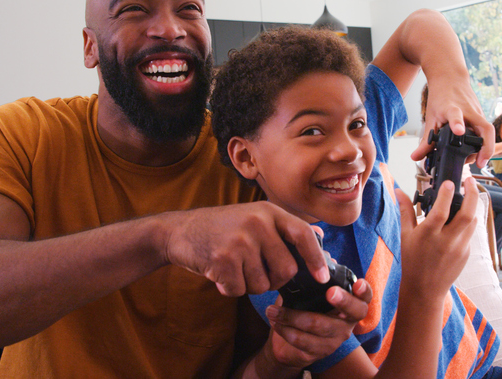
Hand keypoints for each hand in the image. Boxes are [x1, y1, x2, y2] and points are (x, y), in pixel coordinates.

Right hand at [164, 202, 328, 295]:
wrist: (179, 231)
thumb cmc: (222, 228)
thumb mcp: (255, 216)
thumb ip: (284, 229)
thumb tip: (319, 237)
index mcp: (269, 211)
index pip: (303, 234)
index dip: (315, 258)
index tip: (322, 278)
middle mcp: (257, 223)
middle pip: (286, 270)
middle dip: (275, 280)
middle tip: (256, 272)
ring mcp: (240, 240)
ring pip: (262, 284)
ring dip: (248, 284)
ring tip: (234, 267)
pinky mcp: (222, 259)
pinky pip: (239, 290)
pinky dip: (229, 289)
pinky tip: (220, 273)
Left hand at [261, 280, 372, 371]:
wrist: (286, 343)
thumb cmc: (303, 309)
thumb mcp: (308, 291)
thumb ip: (314, 272)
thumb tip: (318, 249)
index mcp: (348, 304)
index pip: (365, 298)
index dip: (364, 291)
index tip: (357, 284)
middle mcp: (346, 323)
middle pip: (353, 313)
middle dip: (342, 301)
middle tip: (329, 292)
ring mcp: (335, 340)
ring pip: (318, 325)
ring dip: (291, 316)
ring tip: (272, 309)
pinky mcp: (319, 353)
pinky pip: (302, 341)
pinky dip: (285, 329)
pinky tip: (274, 322)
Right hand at [396, 177, 478, 297]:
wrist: (425, 290)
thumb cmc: (412, 261)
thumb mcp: (405, 235)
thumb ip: (405, 211)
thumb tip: (399, 191)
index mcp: (428, 235)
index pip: (441, 211)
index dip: (447, 195)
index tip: (450, 182)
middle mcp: (446, 241)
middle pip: (467, 215)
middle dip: (472, 194)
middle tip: (470, 181)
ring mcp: (459, 248)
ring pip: (472, 222)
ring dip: (472, 206)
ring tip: (468, 194)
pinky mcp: (466, 253)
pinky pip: (470, 233)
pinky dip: (467, 222)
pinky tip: (461, 217)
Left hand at [411, 79, 495, 167]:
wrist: (450, 77)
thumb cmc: (440, 97)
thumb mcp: (430, 118)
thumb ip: (426, 140)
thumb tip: (416, 158)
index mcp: (452, 108)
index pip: (455, 114)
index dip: (457, 123)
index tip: (458, 131)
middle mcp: (469, 111)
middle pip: (485, 128)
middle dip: (486, 146)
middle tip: (480, 161)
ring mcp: (478, 113)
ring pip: (488, 131)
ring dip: (487, 147)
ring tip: (479, 161)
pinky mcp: (482, 115)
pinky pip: (486, 131)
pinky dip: (484, 143)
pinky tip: (477, 153)